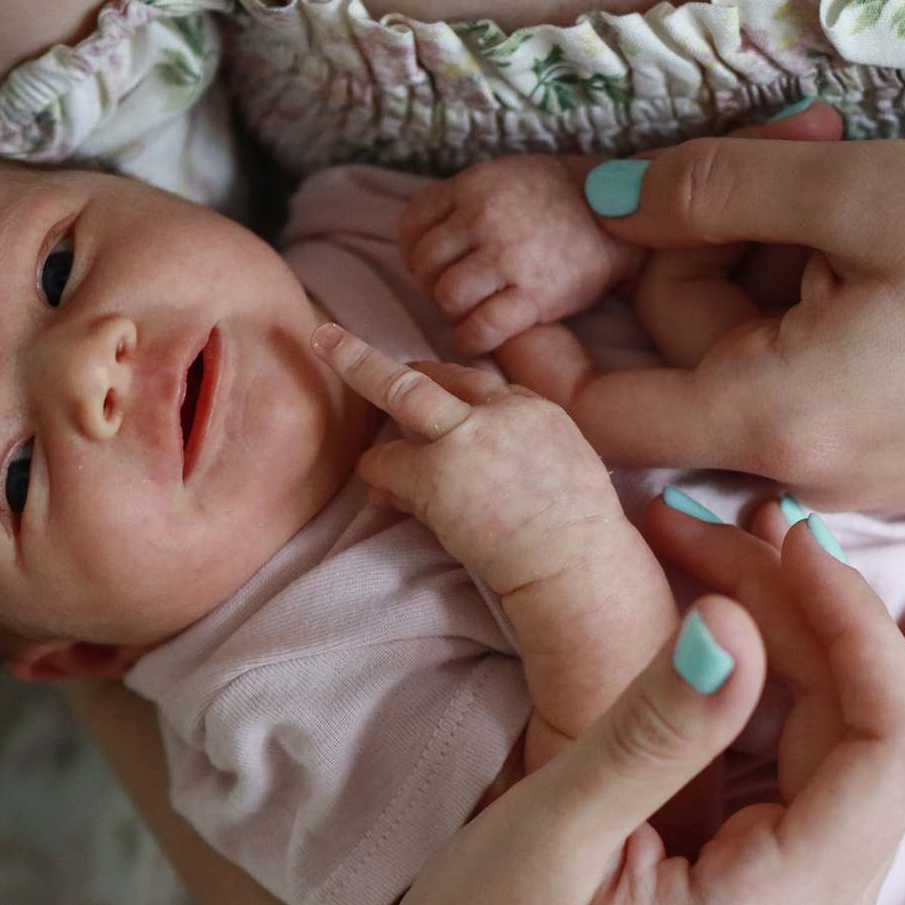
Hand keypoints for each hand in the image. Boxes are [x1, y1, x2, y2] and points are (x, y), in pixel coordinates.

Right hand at [84, 517, 904, 904]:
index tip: (781, 531)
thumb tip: (738, 625)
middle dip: (825, 614)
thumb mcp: (546, 837)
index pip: (886, 742)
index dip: (855, 619)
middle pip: (887, 740)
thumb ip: (655, 733)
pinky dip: (805, 697)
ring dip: (817, 646)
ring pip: (866, 758)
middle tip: (723, 522)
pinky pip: (830, 790)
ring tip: (746, 542)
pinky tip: (788, 621)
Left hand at [310, 322, 629, 603]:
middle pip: (426, 374)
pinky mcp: (436, 474)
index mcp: (532, 409)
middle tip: (326, 338)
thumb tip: (475, 454)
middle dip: (365, 357)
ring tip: (379, 474)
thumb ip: (519, 447)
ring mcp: (464, 438)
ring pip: (398, 405)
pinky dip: (379, 478)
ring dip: (384, 444)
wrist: (578, 566)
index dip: (440, 382)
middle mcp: (498, 412)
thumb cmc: (576, 535)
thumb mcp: (562, 469)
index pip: (475, 384)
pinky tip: (381, 497)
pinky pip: (386, 463)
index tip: (416, 376)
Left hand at [399, 154, 644, 354]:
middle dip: (433, 284)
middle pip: (425, 264)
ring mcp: (508, 256)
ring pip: (447, 297)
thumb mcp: (504, 177)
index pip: (413, 224)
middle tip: (456, 292)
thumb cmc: (558, 200)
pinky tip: (478, 336)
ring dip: (452, 312)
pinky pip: (480, 328)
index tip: (431, 267)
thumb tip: (420, 246)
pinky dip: (470, 338)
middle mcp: (484, 216)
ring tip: (471, 311)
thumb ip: (462, 201)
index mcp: (473, 184)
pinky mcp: (535, 295)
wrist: (620, 216)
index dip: (414, 252)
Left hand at [496, 134, 904, 512]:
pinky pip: (824, 394)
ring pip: (756, 378)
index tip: (509, 287)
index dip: (537, 356)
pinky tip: (897, 245)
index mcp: (779, 420)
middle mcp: (813, 478)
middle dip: (698, 262)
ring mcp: (870, 483)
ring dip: (771, 277)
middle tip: (792, 152)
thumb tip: (602, 203)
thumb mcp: (864, 190)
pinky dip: (825, 316)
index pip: (596, 423)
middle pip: (682, 381)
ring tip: (856, 179)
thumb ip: (712, 195)